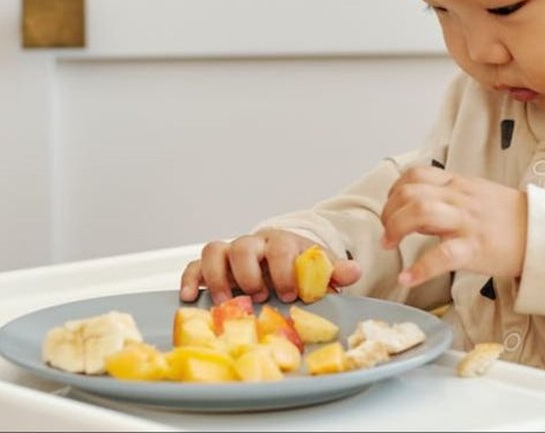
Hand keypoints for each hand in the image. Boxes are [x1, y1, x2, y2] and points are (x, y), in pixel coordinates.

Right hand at [178, 229, 361, 303]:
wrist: (282, 261)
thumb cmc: (298, 268)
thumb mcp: (318, 269)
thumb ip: (333, 271)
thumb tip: (354, 271)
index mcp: (281, 242)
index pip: (279, 247)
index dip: (284, 269)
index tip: (291, 293)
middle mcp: (253, 245)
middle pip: (243, 246)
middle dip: (249, 274)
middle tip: (260, 297)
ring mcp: (230, 254)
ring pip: (214, 250)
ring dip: (218, 277)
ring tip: (226, 302)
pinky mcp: (212, 267)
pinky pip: (194, 265)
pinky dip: (190, 279)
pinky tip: (190, 297)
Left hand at [380, 166, 527, 287]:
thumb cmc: (510, 218)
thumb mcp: (477, 196)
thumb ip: (447, 198)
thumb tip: (416, 208)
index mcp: (459, 184)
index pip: (416, 174)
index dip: (394, 191)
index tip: (391, 210)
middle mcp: (460, 198)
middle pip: (411, 192)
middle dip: (389, 212)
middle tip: (387, 233)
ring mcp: (467, 222)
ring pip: (421, 212)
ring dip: (396, 229)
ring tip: (390, 246)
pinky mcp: (476, 248)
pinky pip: (442, 256)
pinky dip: (419, 269)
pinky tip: (407, 278)